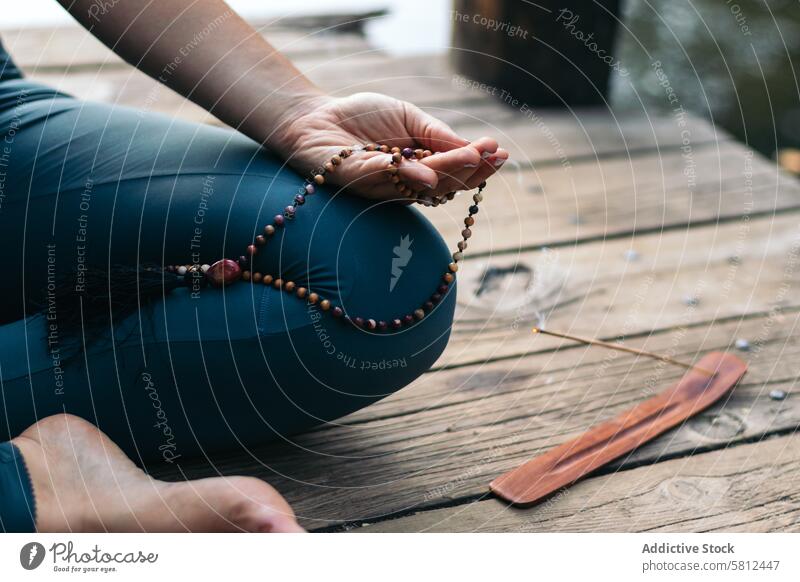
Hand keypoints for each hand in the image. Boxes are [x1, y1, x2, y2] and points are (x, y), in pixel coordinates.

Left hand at [270, 93, 508, 202]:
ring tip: (471, 157)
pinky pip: (385, 179)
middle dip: (470, 171)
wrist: (316, 117)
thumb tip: (470, 148)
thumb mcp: (408, 116)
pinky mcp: (358, 181)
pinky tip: (425, 170)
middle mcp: (404, 183)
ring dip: (447, 172)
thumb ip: (435, 133)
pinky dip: (405, 175)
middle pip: (443, 185)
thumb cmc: (362, 117)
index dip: (477, 166)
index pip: (453, 173)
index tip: (499, 153)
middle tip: (492, 157)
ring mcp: (382, 185)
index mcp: (419, 168)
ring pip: (419, 186)